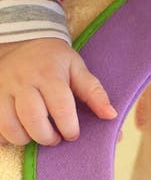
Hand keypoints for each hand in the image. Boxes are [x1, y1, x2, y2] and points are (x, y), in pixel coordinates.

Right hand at [0, 38, 116, 145]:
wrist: (22, 41)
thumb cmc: (54, 59)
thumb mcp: (77, 68)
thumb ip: (94, 92)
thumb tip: (111, 115)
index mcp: (49, 74)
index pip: (60, 106)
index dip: (69, 127)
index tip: (73, 134)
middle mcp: (24, 81)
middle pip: (32, 118)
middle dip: (47, 137)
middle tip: (55, 138)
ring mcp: (3, 88)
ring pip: (8, 124)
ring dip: (24, 138)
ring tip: (36, 135)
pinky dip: (5, 136)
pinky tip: (18, 131)